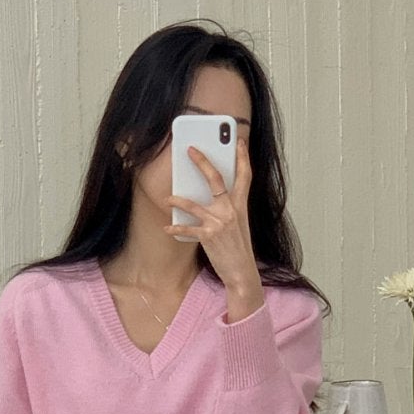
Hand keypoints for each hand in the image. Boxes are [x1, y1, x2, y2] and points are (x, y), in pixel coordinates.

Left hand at [165, 135, 260, 300]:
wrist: (242, 272)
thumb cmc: (238, 248)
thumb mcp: (239, 224)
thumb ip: (227, 208)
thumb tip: (209, 197)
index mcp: (241, 205)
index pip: (245, 176)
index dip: (242, 157)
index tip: (238, 141)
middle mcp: (232, 210)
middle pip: (216, 179)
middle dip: (203, 162)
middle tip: (191, 150)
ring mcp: (220, 222)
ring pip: (194, 204)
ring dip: (178, 201)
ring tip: (168, 199)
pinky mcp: (209, 236)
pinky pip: (187, 228)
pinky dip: (176, 228)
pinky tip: (167, 228)